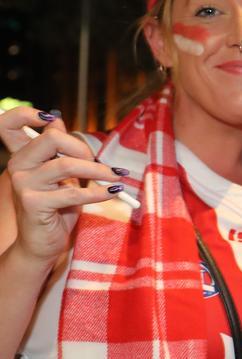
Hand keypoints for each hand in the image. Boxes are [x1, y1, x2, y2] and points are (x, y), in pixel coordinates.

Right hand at [6, 122, 125, 266]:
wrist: (43, 244)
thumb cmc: (56, 206)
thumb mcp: (60, 175)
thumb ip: (58, 149)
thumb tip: (57, 120)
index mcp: (22, 155)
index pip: (9, 124)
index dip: (25, 114)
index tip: (50, 118)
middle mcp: (18, 166)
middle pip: (51, 139)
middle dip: (82, 147)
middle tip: (98, 162)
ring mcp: (23, 185)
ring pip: (66, 165)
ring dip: (98, 171)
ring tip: (115, 178)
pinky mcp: (34, 203)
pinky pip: (73, 192)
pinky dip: (98, 191)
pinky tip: (112, 192)